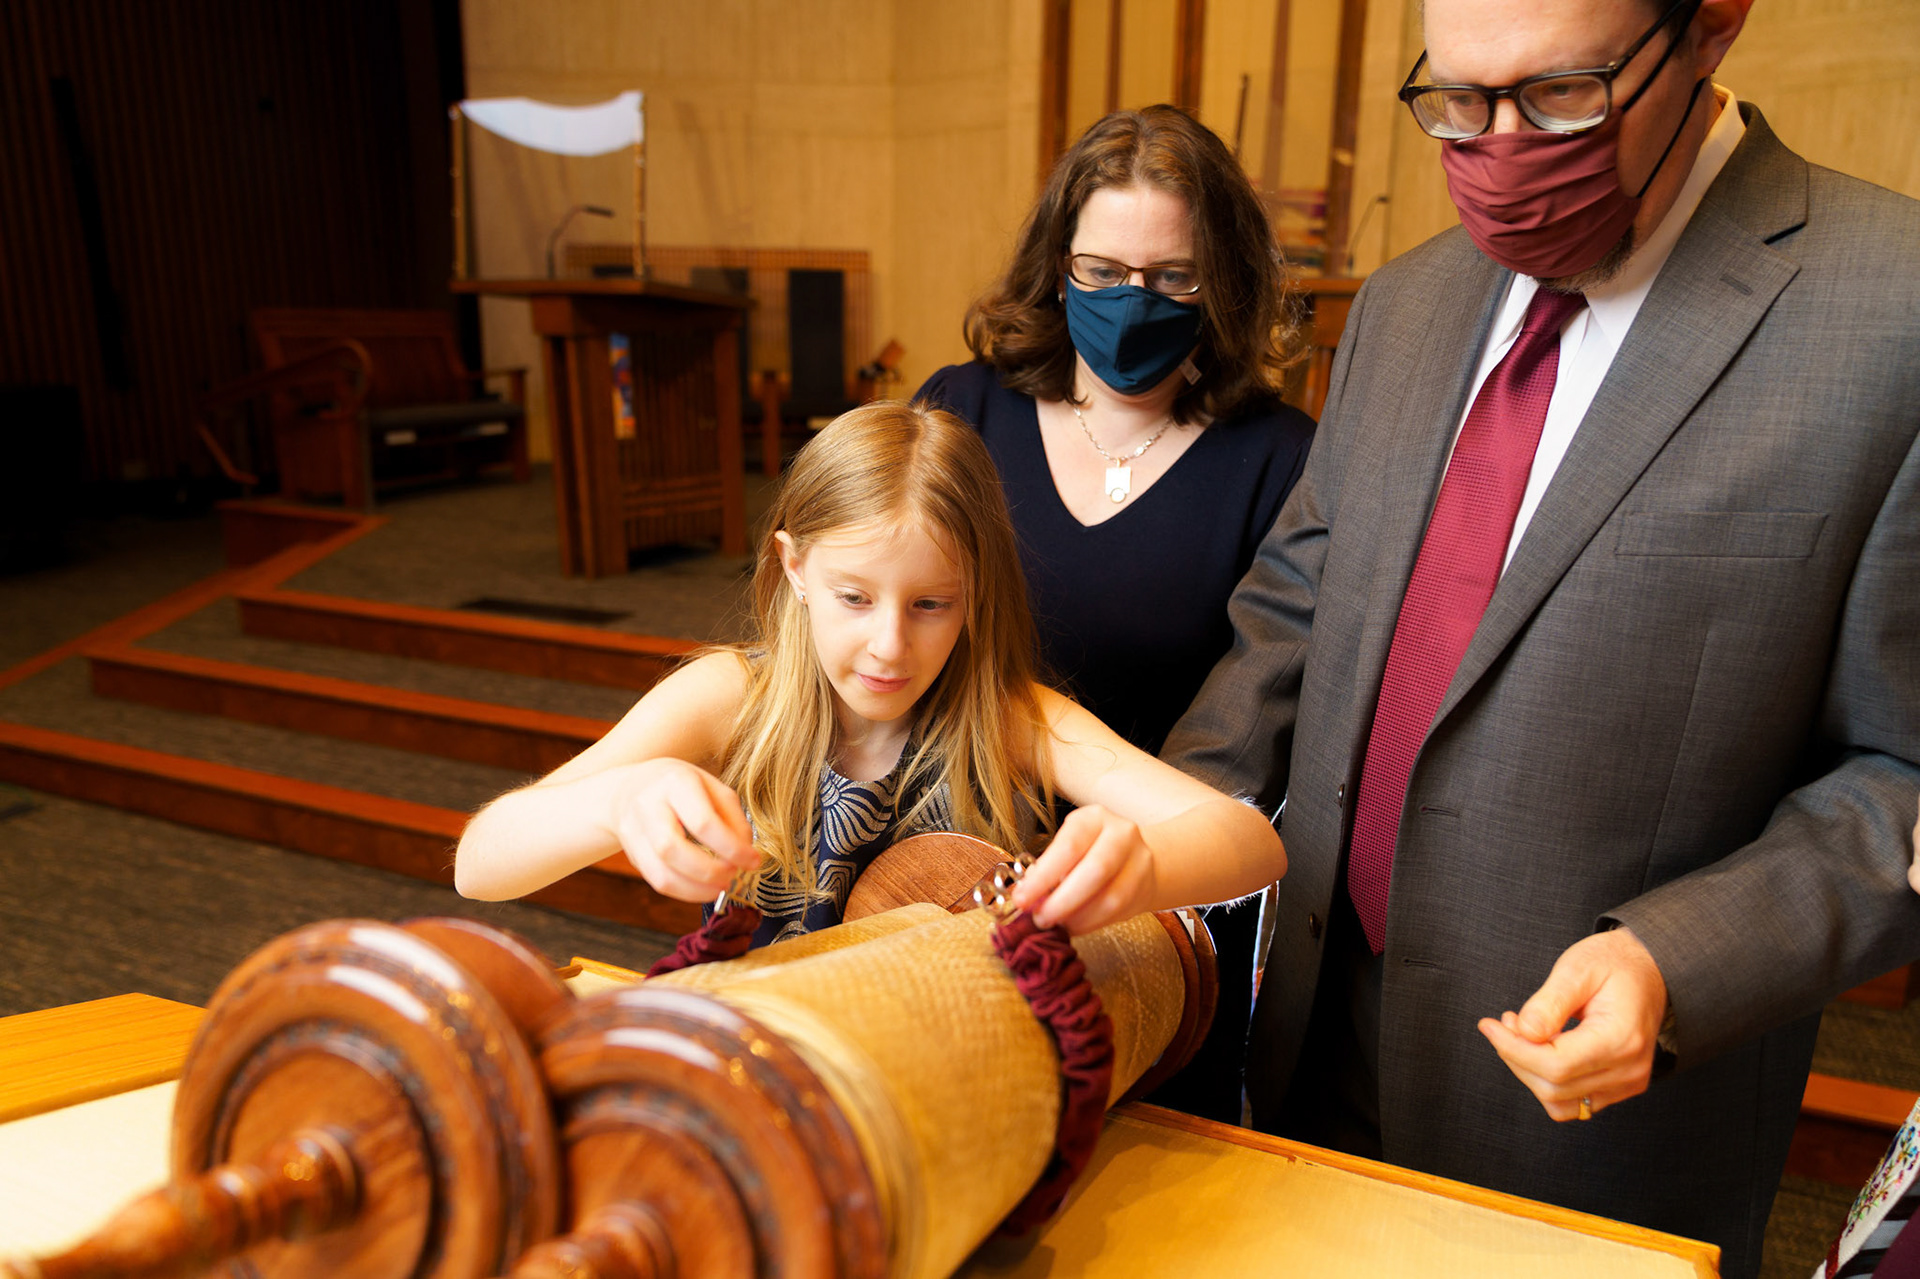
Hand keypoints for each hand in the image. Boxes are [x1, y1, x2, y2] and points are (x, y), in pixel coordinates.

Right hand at [606, 758, 756, 901]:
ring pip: (661, 873)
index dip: (731, 848)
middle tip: (734, 874)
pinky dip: (685, 892)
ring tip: (721, 886)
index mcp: (674, 782)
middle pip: (674, 849)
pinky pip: (657, 882)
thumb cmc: (678, 787)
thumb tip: (746, 852)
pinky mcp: (631, 855)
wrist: (629, 788)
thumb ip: (732, 817)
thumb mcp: (711, 786)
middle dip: (711, 871)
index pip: (703, 822)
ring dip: (697, 889)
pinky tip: (703, 889)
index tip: (753, 861)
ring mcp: (633, 832)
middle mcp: (648, 806)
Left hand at [1009, 805, 1159, 933]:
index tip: (1021, 899)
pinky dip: (1090, 923)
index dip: (1043, 876)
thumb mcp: (1069, 846)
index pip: (1068, 846)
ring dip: (1077, 917)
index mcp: (1093, 818)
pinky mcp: (1145, 887)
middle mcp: (1121, 834)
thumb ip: (1049, 867)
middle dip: (1062, 901)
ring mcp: (1138, 861)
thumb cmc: (1092, 851)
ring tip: (1056, 924)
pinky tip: (1074, 925)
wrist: (1138, 857)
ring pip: (1110, 897)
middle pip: (1095, 870)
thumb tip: (1028, 895)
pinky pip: (1116, 912)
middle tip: (1039, 918)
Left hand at [1477, 927, 1667, 1122]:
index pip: (1555, 1065)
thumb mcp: (1577, 969)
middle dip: (1516, 1057)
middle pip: (1553, 1087)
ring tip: (1522, 1033)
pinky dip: (1547, 1081)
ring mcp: (1627, 1084)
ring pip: (1560, 1102)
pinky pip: (1573, 1102)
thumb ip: (1549, 1003)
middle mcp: (1629, 1069)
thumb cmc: (1613, 964)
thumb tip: (1524, 1033)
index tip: (1490, 1025)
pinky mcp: (1620, 1088)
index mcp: (1621, 1038)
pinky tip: (1540, 1049)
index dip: (1513, 1049)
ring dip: (1529, 1072)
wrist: (1648, 970)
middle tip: (1506, 1022)